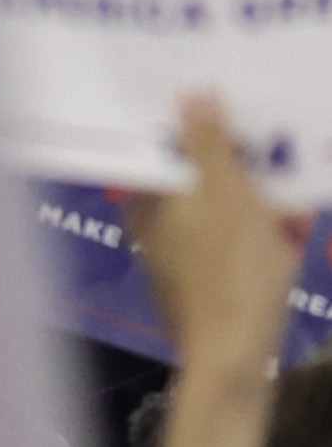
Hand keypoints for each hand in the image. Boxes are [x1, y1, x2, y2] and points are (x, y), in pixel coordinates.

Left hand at [127, 96, 302, 376]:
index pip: (170, 148)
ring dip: (266, 202)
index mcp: (149, 198)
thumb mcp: (226, 194)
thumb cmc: (231, 268)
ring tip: (295, 200)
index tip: (240, 112)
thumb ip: (209, 143)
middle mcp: (157, 224)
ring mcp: (185, 255)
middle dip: (248, 168)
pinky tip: (296, 231)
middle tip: (280, 150)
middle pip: (204, 179)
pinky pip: (241, 245)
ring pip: (229, 212)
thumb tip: (192, 91)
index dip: (206, 129)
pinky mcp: (213, 281)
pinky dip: (268, 235)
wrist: (236, 355)